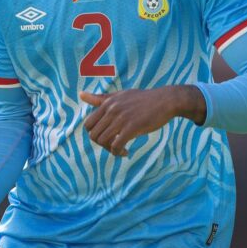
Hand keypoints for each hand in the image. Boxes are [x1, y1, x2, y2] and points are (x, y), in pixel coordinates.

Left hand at [80, 86, 205, 155]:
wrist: (166, 100)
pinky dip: (118, 152)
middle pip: (93, 135)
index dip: (95, 135)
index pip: (88, 124)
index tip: (107, 138)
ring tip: (121, 150)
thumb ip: (101, 98)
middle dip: (101, 144)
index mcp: (107, 103)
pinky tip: (127, 152)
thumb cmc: (143, 99)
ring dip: (110, 150)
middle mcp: (111, 110)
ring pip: (103, 141)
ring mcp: (121, 118)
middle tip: (114, 146)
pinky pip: (116, 145)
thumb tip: (80, 94)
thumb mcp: (120, 95)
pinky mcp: (132, 127)